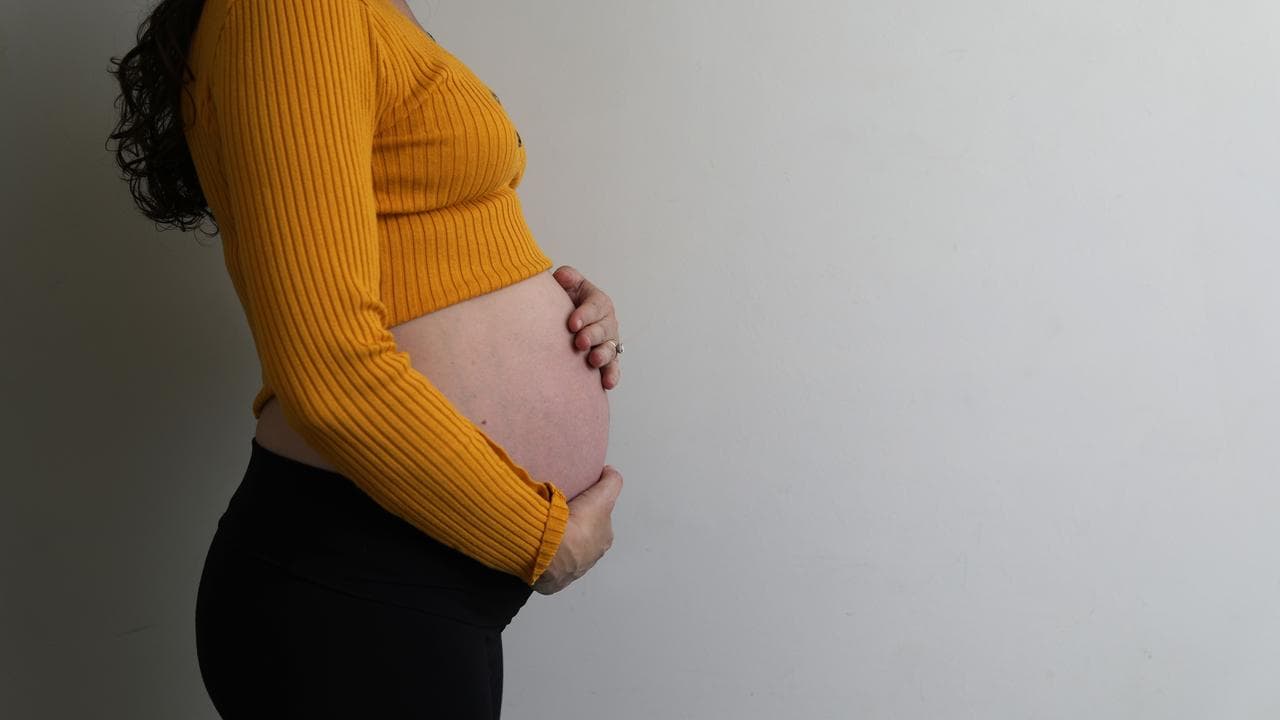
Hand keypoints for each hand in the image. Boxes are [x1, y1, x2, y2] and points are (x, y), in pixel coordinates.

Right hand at [532, 465, 623, 594]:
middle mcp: (591, 557)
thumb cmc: (578, 525)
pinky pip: (548, 564)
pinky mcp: (552, 579)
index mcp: (604, 539)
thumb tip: (610, 471)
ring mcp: (571, 570)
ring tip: (545, 527)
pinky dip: (544, 555)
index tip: (577, 503)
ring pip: (565, 551)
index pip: (599, 521)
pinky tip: (537, 544)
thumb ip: (611, 482)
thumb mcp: (603, 496)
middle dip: (573, 527)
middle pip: (582, 536)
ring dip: (558, 541)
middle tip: (558, 513)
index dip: (590, 510)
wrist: (552, 550)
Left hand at [553, 265, 621, 389]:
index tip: (572, 323)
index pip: (594, 306)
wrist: (563, 322)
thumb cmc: (565, 301)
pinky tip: (607, 383)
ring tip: (592, 360)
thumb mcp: (567, 284)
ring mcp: (608, 343)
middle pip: (603, 329)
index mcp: (598, 302)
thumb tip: (562, 277)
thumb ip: (567, 277)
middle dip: (592, 335)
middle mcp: (607, 322)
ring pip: (610, 349)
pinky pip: (613, 368)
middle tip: (580, 342)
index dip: (584, 315)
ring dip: (602, 355)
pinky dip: (612, 376)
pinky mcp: (607, 361)